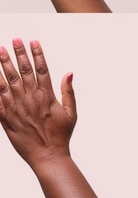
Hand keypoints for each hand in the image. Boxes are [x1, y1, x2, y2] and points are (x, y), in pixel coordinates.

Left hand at [0, 39, 75, 168]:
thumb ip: (68, 91)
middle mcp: (31, 99)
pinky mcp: (7, 119)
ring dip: (3, 66)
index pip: (41, 68)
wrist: (48, 157)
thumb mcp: (71, 112)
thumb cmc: (61, 136)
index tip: (33, 40)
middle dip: (18, 54)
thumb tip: (69, 73)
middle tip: (14, 40)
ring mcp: (18, 108)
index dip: (37, 53)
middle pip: (23, 71)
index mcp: (47, 95)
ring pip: (9, 82)